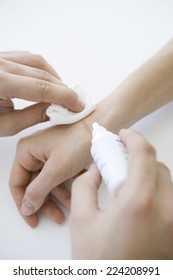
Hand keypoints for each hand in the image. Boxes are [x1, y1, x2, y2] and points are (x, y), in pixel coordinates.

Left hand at [0, 51, 82, 135]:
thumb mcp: (5, 125)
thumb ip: (33, 117)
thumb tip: (56, 110)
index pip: (41, 87)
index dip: (64, 96)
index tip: (77, 105)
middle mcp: (0, 64)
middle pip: (42, 72)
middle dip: (62, 88)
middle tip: (73, 102)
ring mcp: (0, 56)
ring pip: (37, 61)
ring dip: (54, 76)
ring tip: (60, 93)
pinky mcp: (1, 56)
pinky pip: (27, 57)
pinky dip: (41, 69)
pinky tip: (46, 81)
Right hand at [9, 120, 91, 226]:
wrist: (103, 124)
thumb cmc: (79, 140)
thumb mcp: (56, 169)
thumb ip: (38, 190)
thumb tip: (26, 206)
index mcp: (26, 151)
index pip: (17, 183)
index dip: (23, 204)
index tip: (32, 219)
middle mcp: (34, 152)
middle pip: (34, 184)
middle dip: (45, 202)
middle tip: (55, 217)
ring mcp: (48, 154)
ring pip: (48, 182)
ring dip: (59, 196)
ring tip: (71, 206)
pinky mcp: (61, 156)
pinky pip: (59, 175)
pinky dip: (67, 186)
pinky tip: (77, 194)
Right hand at [70, 130, 172, 258]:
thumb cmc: (98, 264)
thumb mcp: (82, 220)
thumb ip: (84, 186)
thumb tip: (94, 169)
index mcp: (140, 203)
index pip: (143, 154)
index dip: (133, 138)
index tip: (124, 135)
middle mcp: (166, 211)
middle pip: (157, 166)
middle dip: (138, 157)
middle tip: (119, 161)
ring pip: (167, 182)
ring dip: (147, 175)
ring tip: (127, 185)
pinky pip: (170, 200)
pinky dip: (156, 192)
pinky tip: (138, 202)